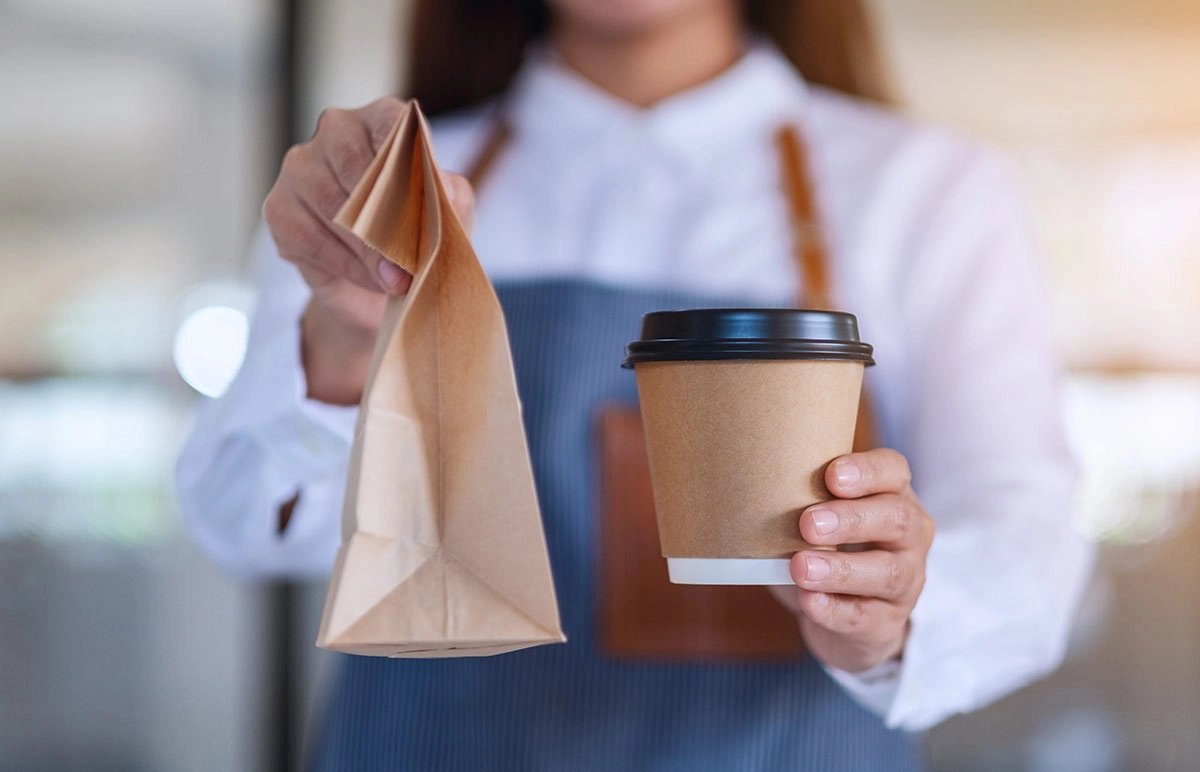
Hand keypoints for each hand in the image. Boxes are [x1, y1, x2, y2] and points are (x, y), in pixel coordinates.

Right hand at [262, 96, 474, 403]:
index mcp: (380, 120)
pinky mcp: (278, 208)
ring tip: (398, 280)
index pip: (392, 125)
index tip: (428, 198)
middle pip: (356, 165)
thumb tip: (442, 189)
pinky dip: (347, 265)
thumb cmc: (416, 233)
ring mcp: (300, 167)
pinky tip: (372, 280)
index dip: (410, 162)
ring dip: (370, 250)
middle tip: (412, 261)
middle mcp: (335, 131)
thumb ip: (450, 196)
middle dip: (388, 219)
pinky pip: (311, 237)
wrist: (379, 282)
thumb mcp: (446, 215)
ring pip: (333, 206)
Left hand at [770, 449, 934, 672]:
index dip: (868, 471)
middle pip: (896, 519)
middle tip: (808, 523)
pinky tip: (809, 601)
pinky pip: (865, 617)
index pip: (894, 471)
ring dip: (840, 569)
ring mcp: (906, 582)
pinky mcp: (887, 623)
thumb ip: (800, 501)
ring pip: (886, 572)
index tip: (831, 476)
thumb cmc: (829, 550)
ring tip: (800, 567)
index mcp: (892, 496)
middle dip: (851, 519)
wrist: (849, 618)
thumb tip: (747, 491)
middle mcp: (909, 536)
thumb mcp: (820, 519)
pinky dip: (834, 609)